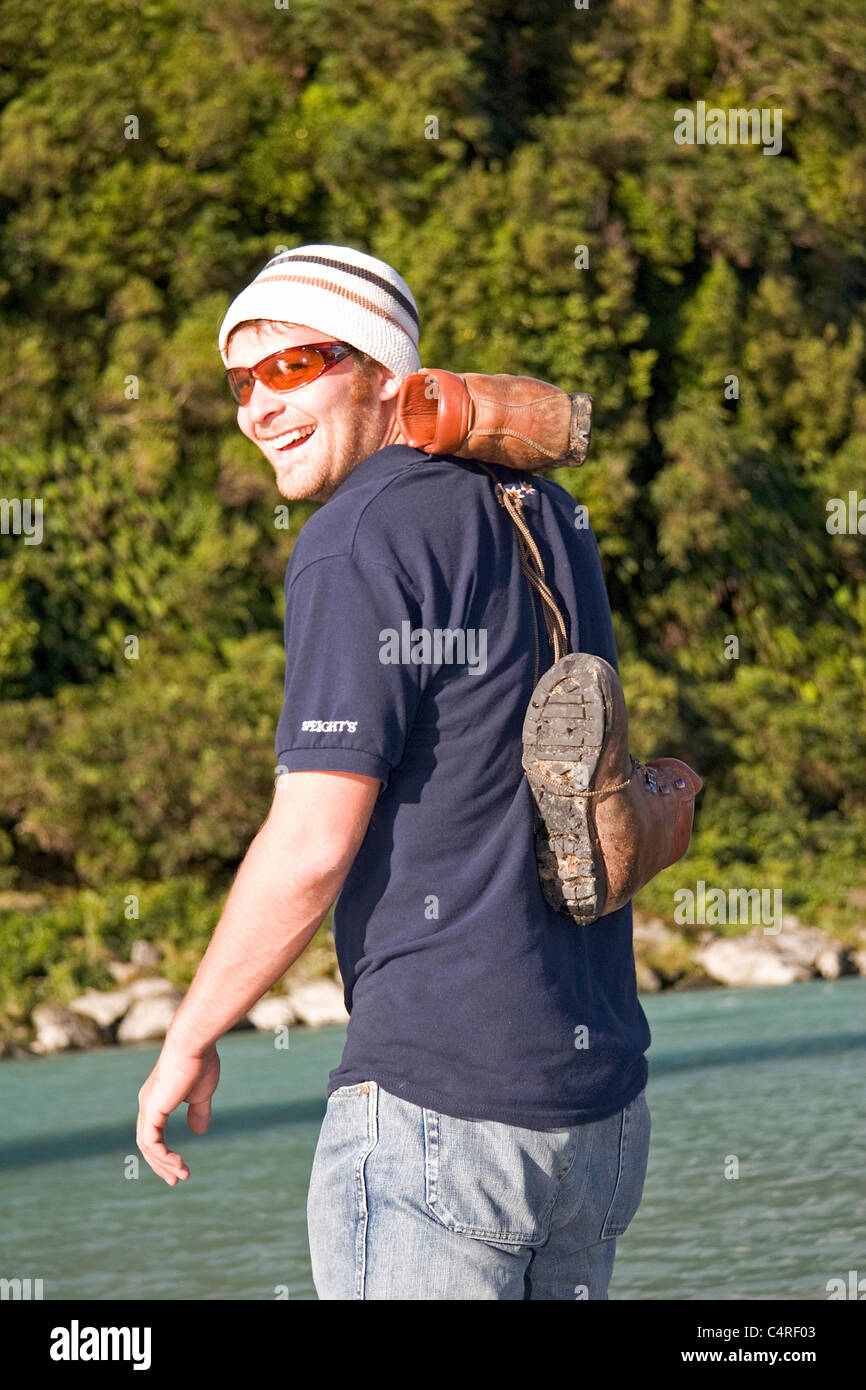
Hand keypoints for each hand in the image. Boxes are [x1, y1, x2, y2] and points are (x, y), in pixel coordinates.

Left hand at [136, 1039, 220, 1185]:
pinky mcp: (152, 1110)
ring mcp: (148, 1107)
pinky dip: (163, 1156)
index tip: (180, 1167)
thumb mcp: (202, 1093)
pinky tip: (178, 1164)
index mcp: (157, 1099)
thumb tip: (199, 1132)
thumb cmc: (200, 1062)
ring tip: (182, 1176)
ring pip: (148, 1146)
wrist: (194, 1044)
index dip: (164, 1152)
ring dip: (164, 1164)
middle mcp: (148, 1104)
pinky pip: (152, 1142)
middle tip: (176, 1180)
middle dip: (161, 1164)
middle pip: (147, 1143)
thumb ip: (198, 1112)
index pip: (154, 1133)